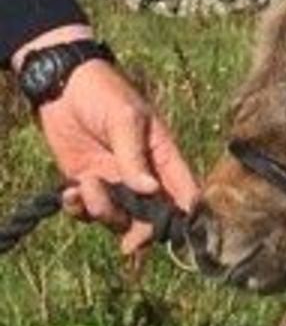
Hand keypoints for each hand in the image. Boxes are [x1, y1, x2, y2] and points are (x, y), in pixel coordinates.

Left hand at [16, 26, 199, 255]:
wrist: (61, 84)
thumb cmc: (104, 94)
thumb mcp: (125, 120)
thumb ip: (134, 157)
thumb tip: (149, 191)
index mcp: (164, 161)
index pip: (185, 197)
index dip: (184, 220)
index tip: (168, 231)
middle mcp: (144, 179)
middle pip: (152, 220)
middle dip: (139, 231)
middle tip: (128, 241)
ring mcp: (114, 184)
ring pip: (117, 219)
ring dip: (102, 211)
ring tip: (85, 184)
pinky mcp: (86, 184)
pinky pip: (86, 212)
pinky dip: (77, 209)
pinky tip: (69, 192)